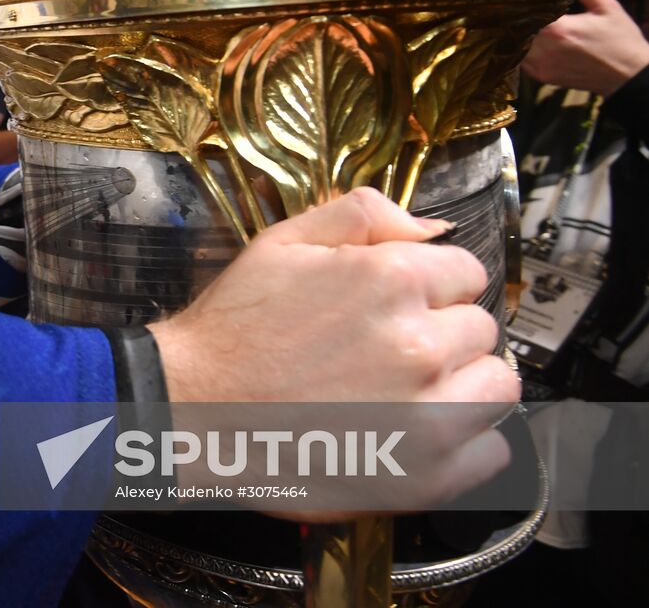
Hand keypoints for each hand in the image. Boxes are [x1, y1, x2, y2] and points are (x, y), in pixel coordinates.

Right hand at [149, 188, 516, 513]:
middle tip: (390, 351)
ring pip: (496, 387)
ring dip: (464, 384)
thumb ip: (363, 215)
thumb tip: (434, 227)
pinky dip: (465, 442)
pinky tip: (416, 432)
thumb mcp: (283, 243)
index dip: (432, 286)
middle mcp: (420, 345)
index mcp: (392, 279)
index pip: (466, 273)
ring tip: (410, 392)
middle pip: (481, 329)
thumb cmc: (233, 329)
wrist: (194, 411)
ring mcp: (428, 415)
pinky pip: (491, 451)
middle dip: (444, 332)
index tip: (400, 305)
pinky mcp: (426, 476)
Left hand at [522, 0, 648, 95]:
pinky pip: (523, 61)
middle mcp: (546, 49)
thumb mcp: (608, 9)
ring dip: (520, 36)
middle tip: (524, 11)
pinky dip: (524, 51)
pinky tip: (534, 43)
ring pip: (516, 46)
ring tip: (528, 26)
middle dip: (521, 19)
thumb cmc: (620, 42)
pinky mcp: (544, 77)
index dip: (524, 4)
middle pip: (517, 29)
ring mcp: (543, 66)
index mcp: (558, 29)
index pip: (527, 12)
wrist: (629, 74)